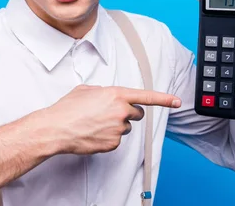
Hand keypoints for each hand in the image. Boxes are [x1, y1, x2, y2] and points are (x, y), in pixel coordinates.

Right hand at [44, 85, 180, 154]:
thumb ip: (103, 91)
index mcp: (116, 95)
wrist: (57, 128)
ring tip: (95, 124)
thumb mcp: (86, 90)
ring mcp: (118, 129)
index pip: (147, 96)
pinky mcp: (113, 144)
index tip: (177, 101)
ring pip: (125, 128)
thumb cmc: (67, 109)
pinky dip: (107, 138)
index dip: (164, 99)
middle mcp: (121, 111)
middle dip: (127, 113)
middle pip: (137, 114)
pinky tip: (93, 134)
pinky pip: (116, 140)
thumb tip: (106, 96)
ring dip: (115, 126)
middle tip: (110, 114)